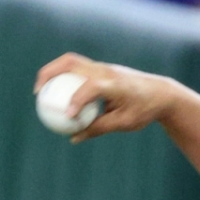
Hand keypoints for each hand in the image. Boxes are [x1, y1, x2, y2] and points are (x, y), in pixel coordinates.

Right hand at [34, 52, 187, 143]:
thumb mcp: (124, 123)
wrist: (161, 93)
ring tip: (41, 90)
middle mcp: (107, 71)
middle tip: (38, 93)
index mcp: (116, 85)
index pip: (92, 87)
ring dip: (53, 72)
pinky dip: (63, 77)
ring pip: (71, 61)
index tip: (68, 116)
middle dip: (50, 74)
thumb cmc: (144, 110)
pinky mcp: (101, 68)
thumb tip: (73, 138)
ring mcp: (103, 66)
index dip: (77, 100)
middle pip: (71, 63)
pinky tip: (55, 92)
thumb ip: (98, 129)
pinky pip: (77, 68)